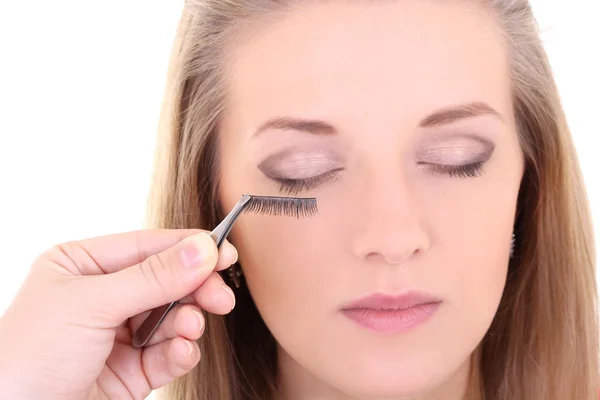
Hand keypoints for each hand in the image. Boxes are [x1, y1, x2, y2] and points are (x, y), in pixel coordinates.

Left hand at [0, 229, 237, 399]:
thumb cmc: (29, 357)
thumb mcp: (92, 304)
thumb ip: (154, 277)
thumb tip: (203, 249)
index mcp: (83, 266)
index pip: (146, 247)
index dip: (187, 248)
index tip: (224, 251)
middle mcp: (103, 296)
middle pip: (166, 281)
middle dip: (194, 289)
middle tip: (220, 298)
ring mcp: (119, 334)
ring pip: (172, 317)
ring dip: (187, 323)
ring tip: (189, 330)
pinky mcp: (132, 370)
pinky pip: (169, 352)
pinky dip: (181, 351)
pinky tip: (182, 352)